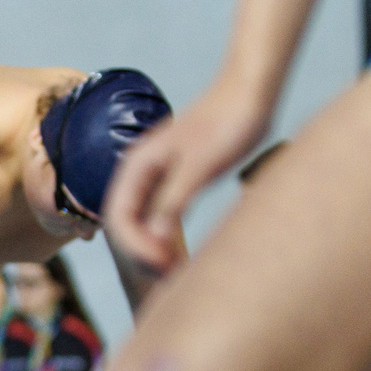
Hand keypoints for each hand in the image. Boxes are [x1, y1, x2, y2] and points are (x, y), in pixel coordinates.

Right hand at [101, 80, 266, 272]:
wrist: (251, 92)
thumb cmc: (229, 122)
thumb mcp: (201, 165)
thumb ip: (174, 200)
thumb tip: (153, 238)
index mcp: (138, 164)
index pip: (119, 216)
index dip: (135, 246)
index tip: (164, 264)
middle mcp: (142, 172)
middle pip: (125, 224)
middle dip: (141, 254)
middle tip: (171, 278)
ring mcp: (159, 177)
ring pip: (142, 224)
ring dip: (152, 251)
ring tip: (174, 275)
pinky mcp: (180, 181)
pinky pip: (162, 219)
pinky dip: (166, 240)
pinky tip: (182, 257)